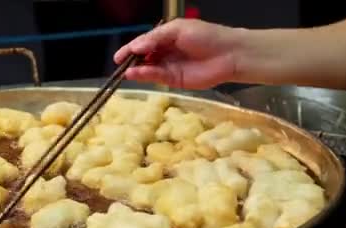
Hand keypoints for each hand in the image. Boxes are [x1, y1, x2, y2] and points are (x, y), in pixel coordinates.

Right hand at [114, 19, 243, 88]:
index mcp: (165, 38)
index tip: (117, 57)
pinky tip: (137, 74)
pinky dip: (145, 76)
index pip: (143, 43)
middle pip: (142, 57)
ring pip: (147, 69)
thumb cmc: (206, 36)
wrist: (228, 54)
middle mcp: (164, 53)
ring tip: (126, 71)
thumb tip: (136, 46)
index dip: (130, 49)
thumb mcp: (178, 29)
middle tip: (120, 64)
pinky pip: (156, 77)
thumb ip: (155, 38)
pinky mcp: (173, 81)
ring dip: (136, 70)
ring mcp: (168, 67)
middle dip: (131, 61)